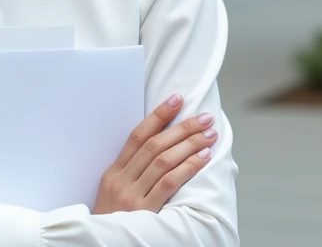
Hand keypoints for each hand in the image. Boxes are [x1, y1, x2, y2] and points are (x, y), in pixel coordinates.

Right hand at [93, 94, 217, 214]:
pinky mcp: (143, 212)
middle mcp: (120, 180)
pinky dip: (187, 167)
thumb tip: (161, 150)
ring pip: (163, 160)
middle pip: (154, 145)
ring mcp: (131, 195)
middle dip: (181, 127)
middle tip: (203, 117)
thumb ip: (131, 173)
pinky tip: (202, 159)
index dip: (158, 116)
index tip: (176, 100)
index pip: (136, 136)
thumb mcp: (113, 193)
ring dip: (189, 144)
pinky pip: (169, 183)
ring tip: (208, 136)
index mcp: (112, 172)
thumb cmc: (112, 221)